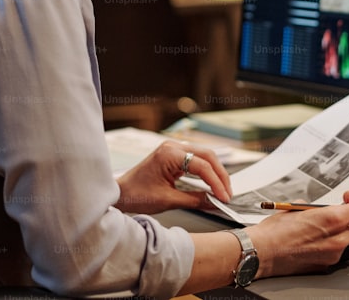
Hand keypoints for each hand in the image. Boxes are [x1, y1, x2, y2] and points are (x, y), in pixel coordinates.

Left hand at [115, 141, 231, 213]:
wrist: (120, 194)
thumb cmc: (137, 195)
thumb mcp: (168, 201)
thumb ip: (195, 200)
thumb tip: (215, 202)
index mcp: (169, 153)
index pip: (202, 166)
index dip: (216, 182)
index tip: (224, 197)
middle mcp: (173, 146)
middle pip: (208, 155)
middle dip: (220, 175)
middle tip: (228, 193)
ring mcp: (173, 149)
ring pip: (204, 156)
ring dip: (215, 172)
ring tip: (223, 190)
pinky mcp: (174, 155)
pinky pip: (197, 160)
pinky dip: (207, 171)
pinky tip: (212, 183)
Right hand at [247, 191, 348, 277]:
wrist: (261, 252)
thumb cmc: (275, 230)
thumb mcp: (300, 209)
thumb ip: (322, 208)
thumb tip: (329, 207)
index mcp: (332, 220)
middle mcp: (337, 240)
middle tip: (344, 210)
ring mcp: (333, 255)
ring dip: (344, 230)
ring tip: (323, 225)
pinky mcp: (325, 265)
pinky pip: (336, 251)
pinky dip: (332, 243)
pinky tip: (314, 239)